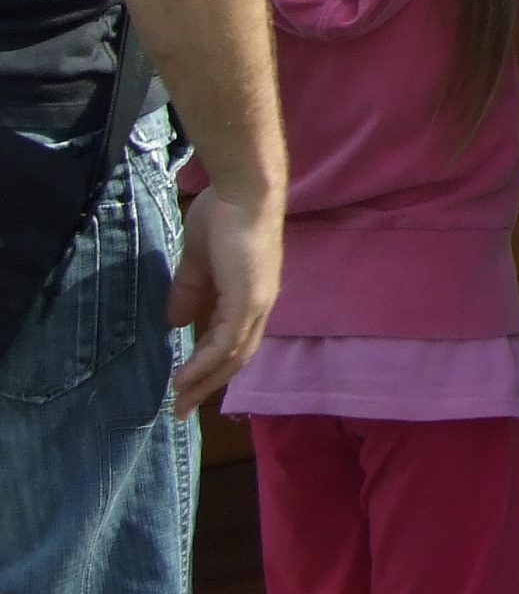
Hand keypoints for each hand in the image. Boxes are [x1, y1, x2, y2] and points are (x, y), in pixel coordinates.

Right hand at [166, 185, 282, 416]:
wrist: (243, 192)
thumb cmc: (224, 218)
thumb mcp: (197, 264)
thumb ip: (189, 293)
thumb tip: (175, 323)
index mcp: (250, 296)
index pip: (233, 342)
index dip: (211, 367)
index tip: (186, 387)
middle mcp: (260, 305)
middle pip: (236, 358)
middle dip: (208, 386)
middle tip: (181, 409)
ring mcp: (257, 304)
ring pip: (233, 356)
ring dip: (205, 381)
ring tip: (179, 401)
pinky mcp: (249, 300)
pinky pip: (226, 342)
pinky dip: (206, 363)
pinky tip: (185, 377)